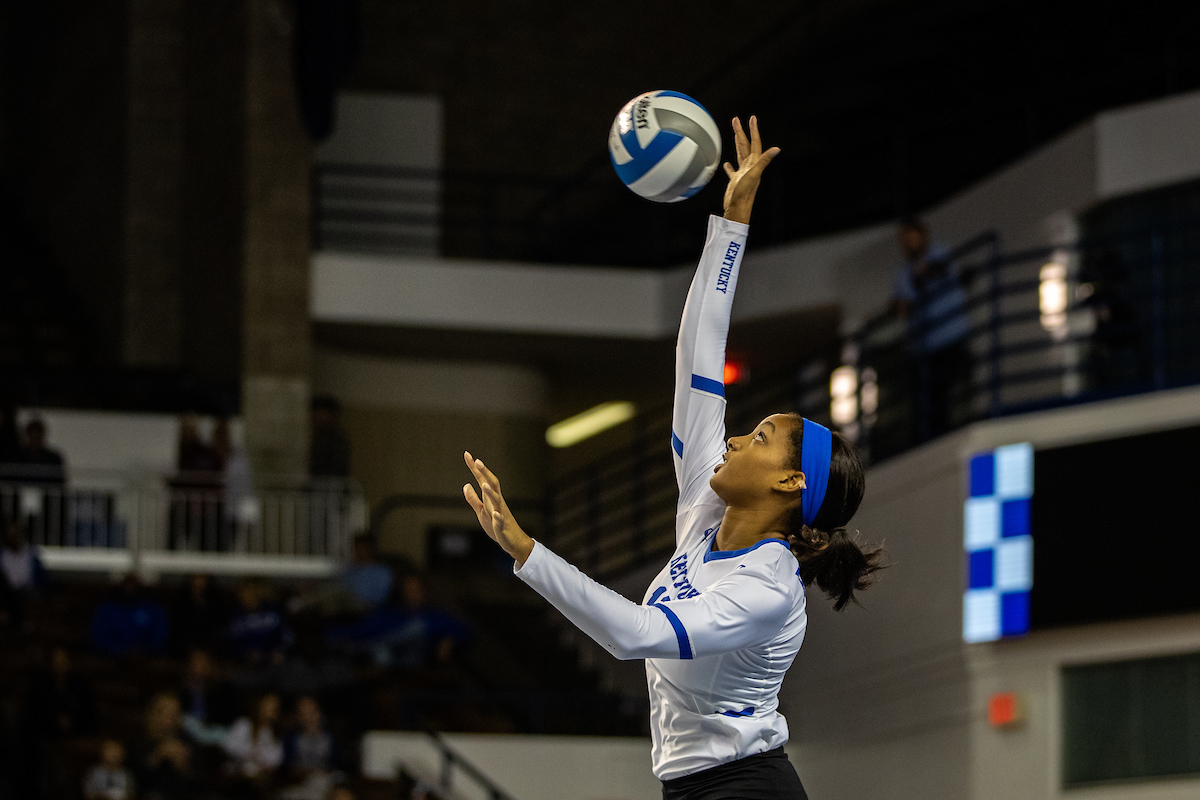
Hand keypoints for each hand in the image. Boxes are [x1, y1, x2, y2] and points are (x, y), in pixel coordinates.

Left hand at [463, 451, 534, 565]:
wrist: (512, 541)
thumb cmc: (496, 525)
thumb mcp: (481, 512)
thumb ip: (473, 499)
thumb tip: (466, 484)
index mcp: (490, 499)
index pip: (482, 479)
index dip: (475, 469)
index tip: (467, 455)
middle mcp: (496, 503)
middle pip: (492, 484)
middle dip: (485, 473)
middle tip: (477, 461)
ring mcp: (501, 514)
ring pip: (496, 501)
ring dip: (490, 493)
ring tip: (484, 484)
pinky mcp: (502, 527)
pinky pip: (501, 521)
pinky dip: (498, 517)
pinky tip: (495, 514)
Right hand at [722, 116, 779, 223]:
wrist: (737, 210)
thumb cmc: (744, 194)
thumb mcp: (754, 175)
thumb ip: (764, 161)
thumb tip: (777, 149)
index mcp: (754, 163)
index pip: (755, 143)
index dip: (753, 130)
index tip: (752, 118)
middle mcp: (749, 166)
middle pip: (745, 145)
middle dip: (741, 132)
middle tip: (736, 120)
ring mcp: (742, 173)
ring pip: (740, 154)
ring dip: (737, 143)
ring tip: (734, 133)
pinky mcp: (736, 180)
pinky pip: (733, 170)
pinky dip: (730, 165)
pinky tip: (727, 163)